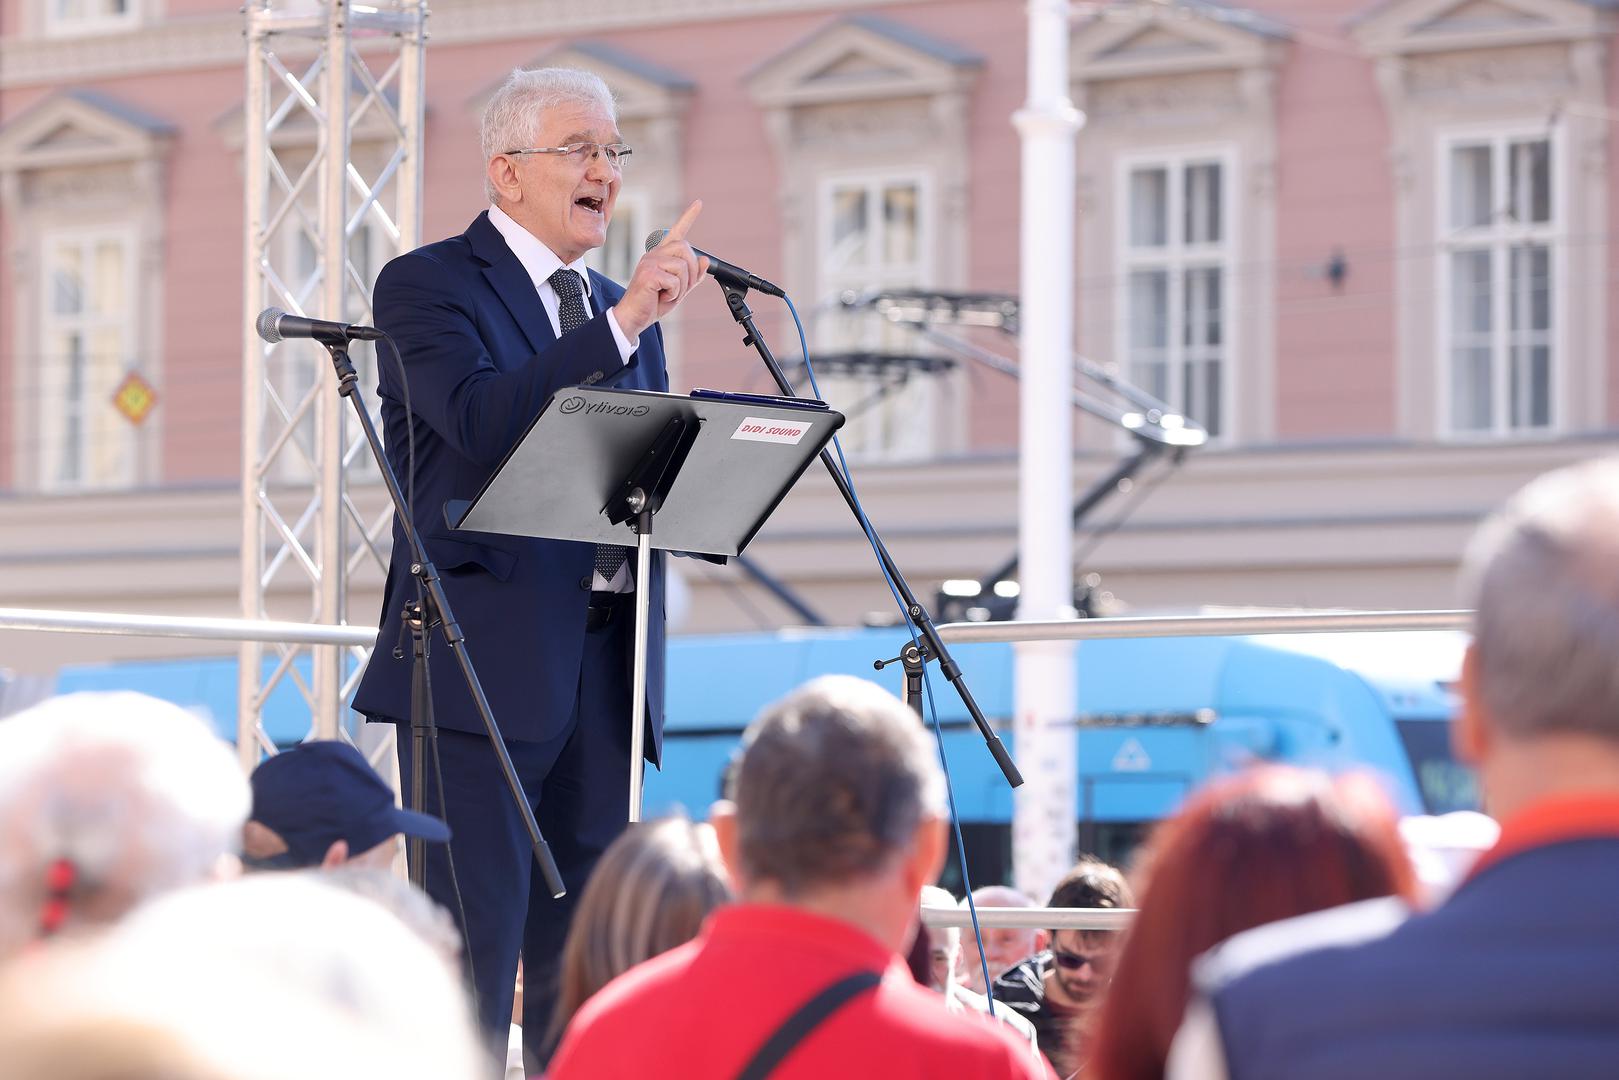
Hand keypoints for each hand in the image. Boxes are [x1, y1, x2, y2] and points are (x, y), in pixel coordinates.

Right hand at [613, 199, 709, 339]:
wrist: (635, 317)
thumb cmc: (654, 303)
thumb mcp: (678, 290)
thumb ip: (692, 276)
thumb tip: (705, 260)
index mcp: (661, 255)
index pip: (677, 232)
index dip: (689, 217)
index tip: (699, 203)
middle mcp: (654, 254)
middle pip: (686, 249)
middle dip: (692, 271)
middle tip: (681, 288)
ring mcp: (650, 262)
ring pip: (683, 266)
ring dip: (683, 286)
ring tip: (669, 294)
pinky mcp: (648, 273)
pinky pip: (675, 281)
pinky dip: (674, 294)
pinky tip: (662, 297)